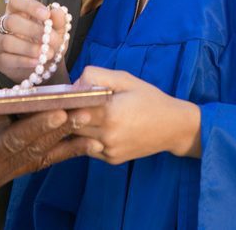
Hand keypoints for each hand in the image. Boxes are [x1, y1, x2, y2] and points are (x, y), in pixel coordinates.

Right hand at [0, 0, 68, 82]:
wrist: (47, 65)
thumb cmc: (49, 42)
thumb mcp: (59, 30)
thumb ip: (59, 20)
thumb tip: (57, 11)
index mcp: (18, 10)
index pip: (16, 0)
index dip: (30, 5)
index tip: (46, 15)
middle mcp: (5, 24)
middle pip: (11, 21)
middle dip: (32, 30)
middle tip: (50, 38)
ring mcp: (0, 42)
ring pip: (7, 41)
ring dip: (29, 48)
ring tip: (46, 54)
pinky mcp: (0, 60)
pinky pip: (7, 59)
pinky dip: (24, 61)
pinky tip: (37, 62)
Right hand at [0, 104, 102, 192]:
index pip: (11, 142)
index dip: (37, 126)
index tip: (60, 111)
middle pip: (32, 150)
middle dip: (61, 130)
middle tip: (87, 113)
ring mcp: (0, 174)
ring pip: (39, 157)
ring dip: (66, 141)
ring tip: (93, 126)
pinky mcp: (5, 167)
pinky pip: (36, 159)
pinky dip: (58, 150)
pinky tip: (78, 142)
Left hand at [68, 66, 201, 164]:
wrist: (173, 126)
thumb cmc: (148, 98)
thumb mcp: (124, 79)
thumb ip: (97, 76)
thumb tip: (74, 84)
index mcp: (109, 113)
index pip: (72, 107)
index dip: (66, 100)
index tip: (63, 94)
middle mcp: (106, 135)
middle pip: (71, 125)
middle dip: (67, 113)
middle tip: (68, 103)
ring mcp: (108, 150)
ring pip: (77, 138)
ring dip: (75, 127)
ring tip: (80, 114)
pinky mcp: (111, 159)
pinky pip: (89, 148)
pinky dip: (87, 138)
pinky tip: (95, 127)